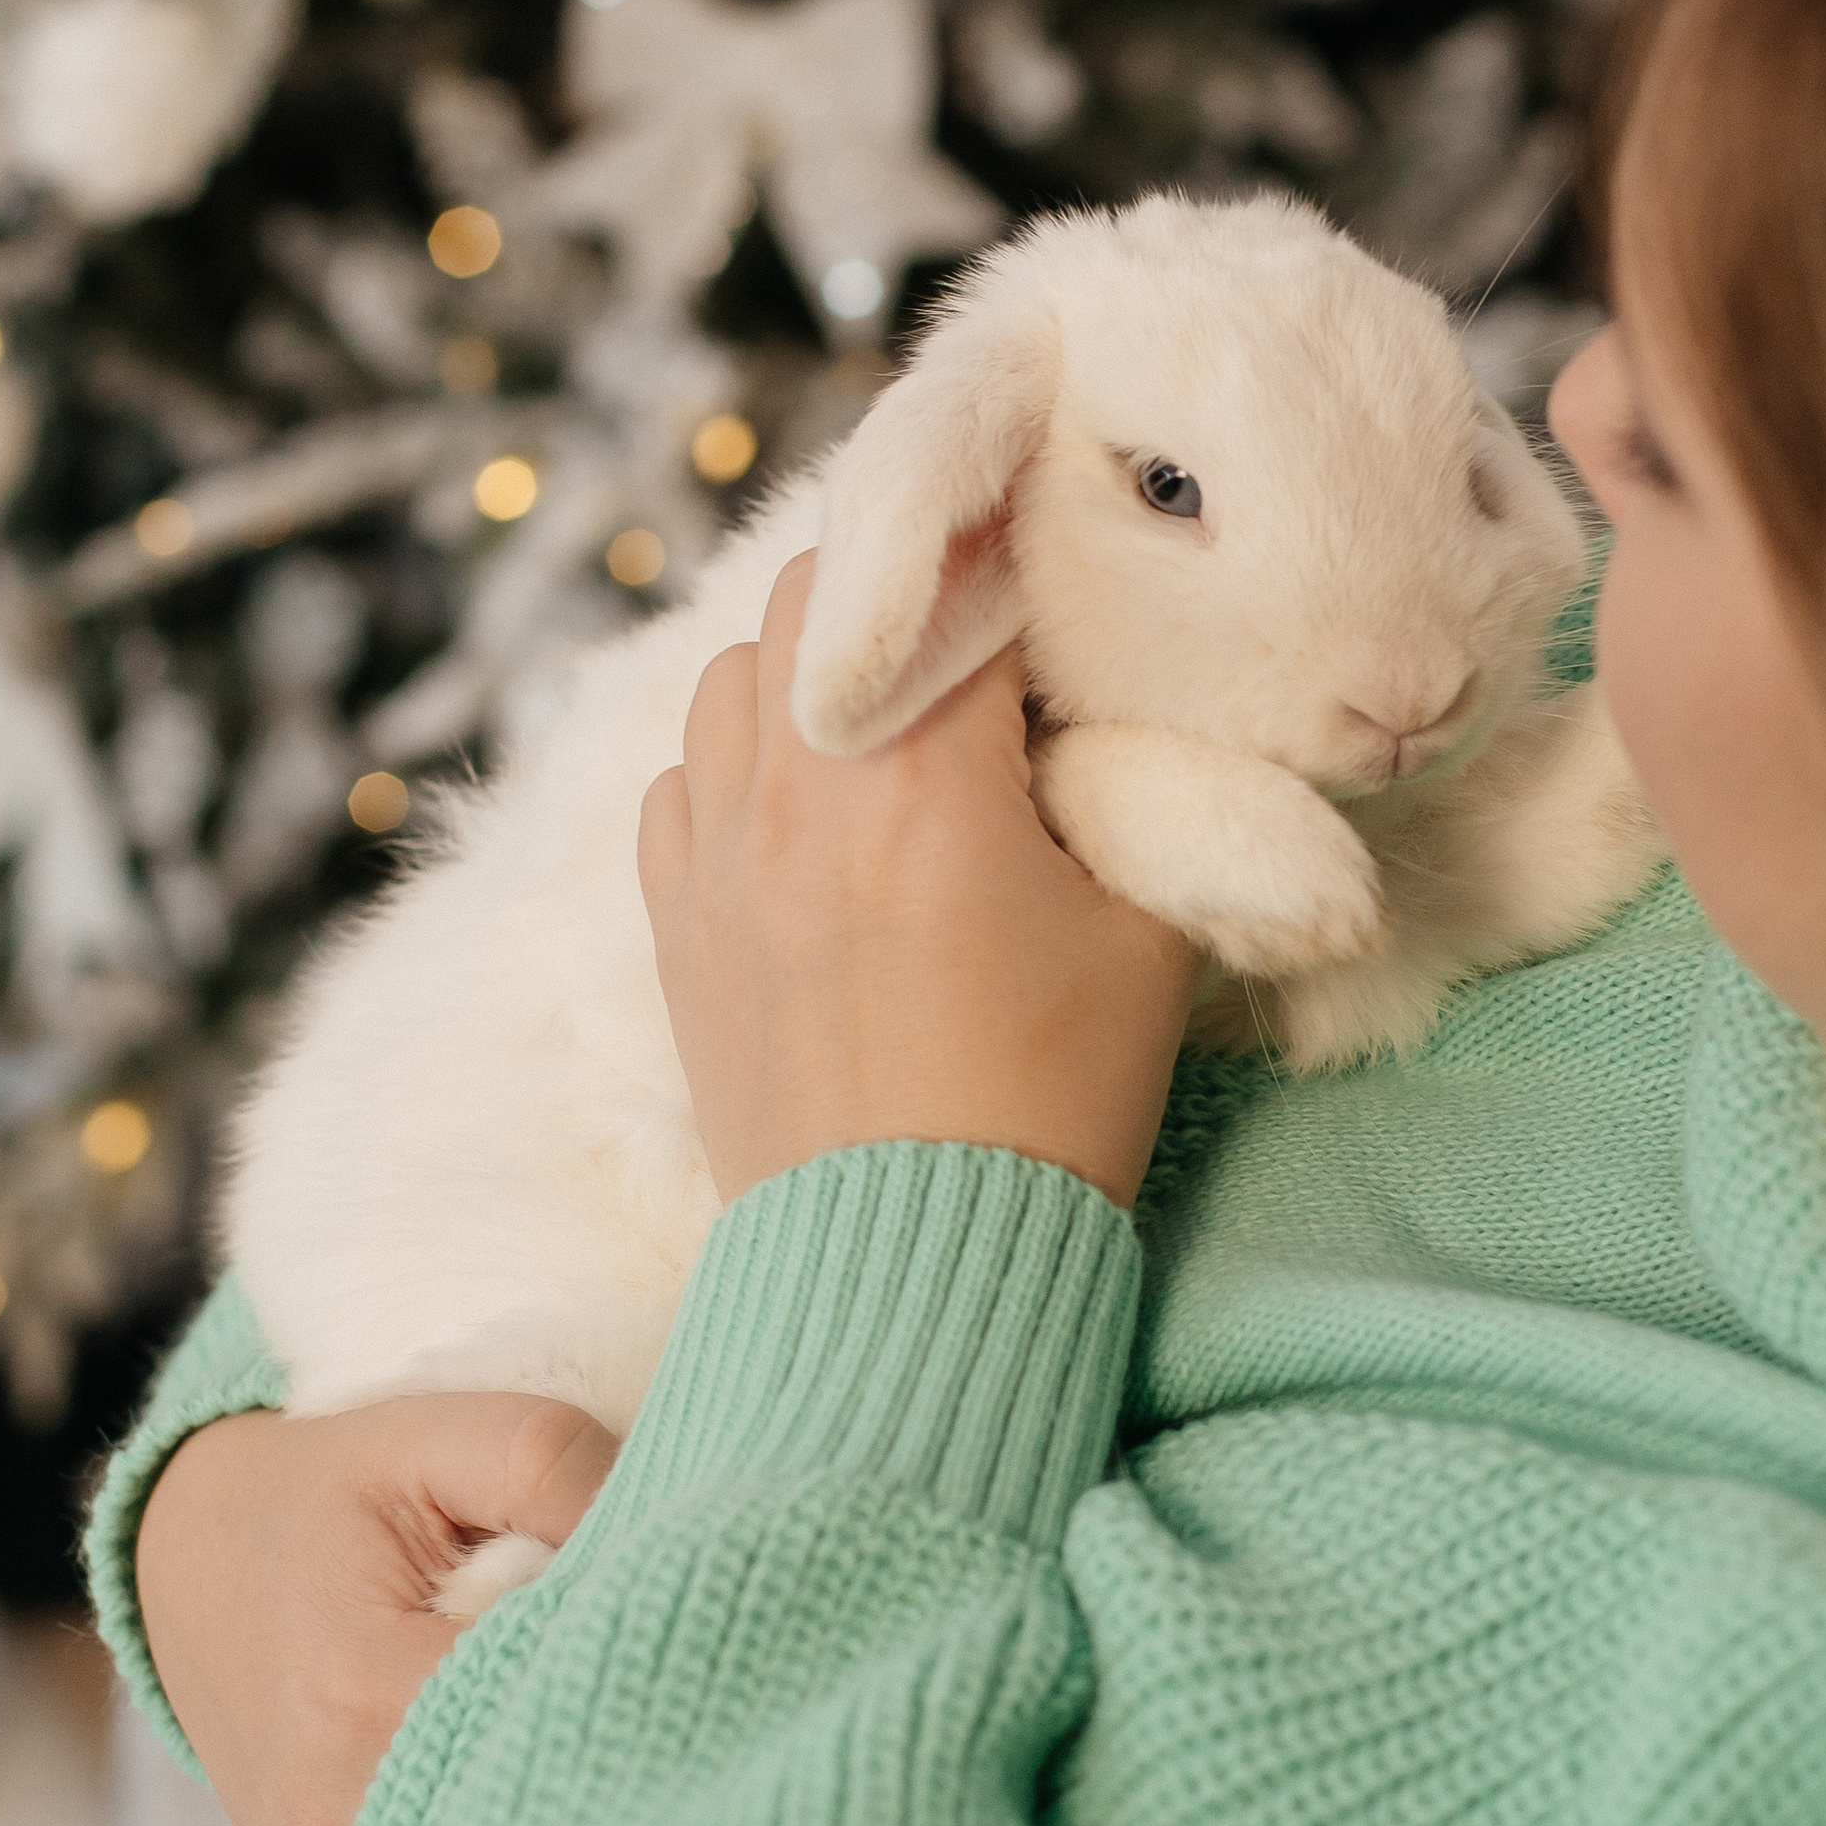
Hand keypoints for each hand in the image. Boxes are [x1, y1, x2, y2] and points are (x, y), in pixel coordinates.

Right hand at [135, 1394, 616, 1825]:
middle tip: (627, 1671)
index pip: (560, 1706)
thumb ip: (551, 1467)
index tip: (655, 1619)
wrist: (194, 1560)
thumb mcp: (437, 1438)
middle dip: (609, 1741)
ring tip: (565, 1717)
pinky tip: (516, 1781)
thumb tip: (664, 1542)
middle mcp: (337, 1818)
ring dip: (559, 1807)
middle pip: (543, 1808)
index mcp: (364, 1693)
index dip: (630, 1659)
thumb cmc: (332, 1495)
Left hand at [638, 551, 1195, 1212]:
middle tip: (974, 643)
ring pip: (737, 675)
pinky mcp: (677, 921)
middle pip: (823, 597)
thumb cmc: (1051, 1101)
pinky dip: (741, 764)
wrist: (912, 1264)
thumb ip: (1145, 796)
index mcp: (924, 780)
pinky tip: (810, 814)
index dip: (1010, 561)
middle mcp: (797, 795)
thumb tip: (1116, 713)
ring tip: (890, 725)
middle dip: (904, 598)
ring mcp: (716, 856)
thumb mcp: (1148, 934)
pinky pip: (683, 779)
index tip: (1047, 568)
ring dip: (815, 672)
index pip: (955, 584)